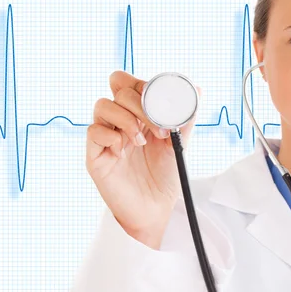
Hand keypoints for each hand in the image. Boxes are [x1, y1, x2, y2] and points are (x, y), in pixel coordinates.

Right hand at [86, 70, 200, 248]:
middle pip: (117, 89)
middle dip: (140, 105)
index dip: (141, 84)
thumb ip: (185, 117)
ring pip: (102, 105)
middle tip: (158, 130)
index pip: (127, 82)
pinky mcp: (95, 155)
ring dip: (126, 119)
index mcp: (136, 112)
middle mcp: (118, 120)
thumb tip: (197, 89)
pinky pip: (93, 132)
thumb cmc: (165, 176)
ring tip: (141, 141)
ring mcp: (105, 137)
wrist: (157, 209)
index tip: (160, 103)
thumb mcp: (179, 143)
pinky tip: (123, 150)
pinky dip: (110, 136)